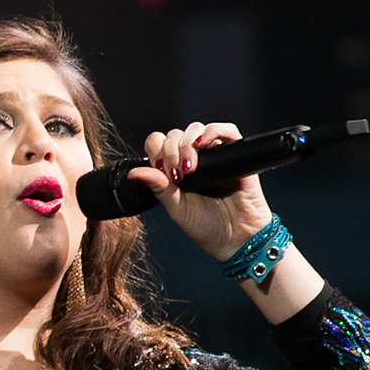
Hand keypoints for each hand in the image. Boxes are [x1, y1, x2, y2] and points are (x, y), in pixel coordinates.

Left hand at [130, 122, 275, 260]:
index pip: (159, 144)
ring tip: (190, 168)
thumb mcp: (176, 208)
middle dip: (170, 151)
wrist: (237, 239)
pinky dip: (214, 130)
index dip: (156, 152)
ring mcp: (215, 156)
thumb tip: (133, 173)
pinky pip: (228, 130)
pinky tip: (203, 144)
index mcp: (176, 170)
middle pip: (175, 135)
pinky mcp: (236, 155)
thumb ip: (158, 188)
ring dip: (187, 143)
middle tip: (177, 175)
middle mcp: (194, 159)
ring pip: (196, 129)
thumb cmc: (207, 227)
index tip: (162, 172)